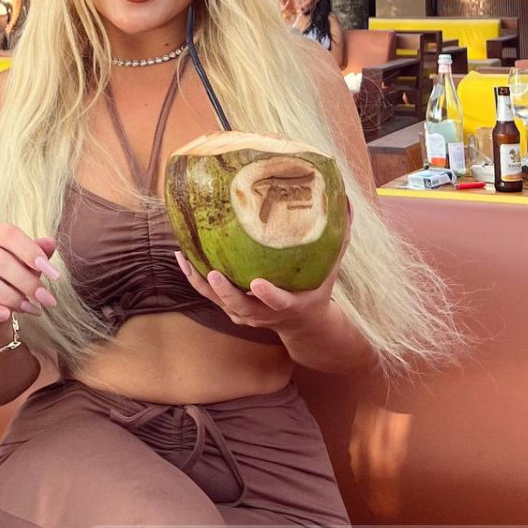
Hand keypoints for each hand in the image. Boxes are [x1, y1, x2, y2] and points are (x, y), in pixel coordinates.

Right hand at [0, 222, 59, 326]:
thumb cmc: (16, 271)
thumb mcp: (30, 260)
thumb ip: (39, 251)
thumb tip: (51, 243)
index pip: (8, 234)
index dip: (30, 251)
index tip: (52, 272)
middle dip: (26, 282)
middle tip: (45, 297)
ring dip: (11, 297)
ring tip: (31, 307)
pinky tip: (7, 316)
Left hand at [173, 202, 351, 336]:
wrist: (304, 326)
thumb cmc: (317, 289)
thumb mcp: (331, 268)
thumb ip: (338, 237)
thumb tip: (346, 201)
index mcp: (291, 304)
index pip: (280, 302)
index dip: (269, 295)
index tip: (257, 284)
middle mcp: (266, 314)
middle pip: (242, 308)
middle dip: (226, 294)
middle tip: (212, 275)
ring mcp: (248, 315)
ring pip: (220, 303)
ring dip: (199, 283)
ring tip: (183, 256)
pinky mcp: (233, 310)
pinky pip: (210, 296)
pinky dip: (194, 278)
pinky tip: (182, 255)